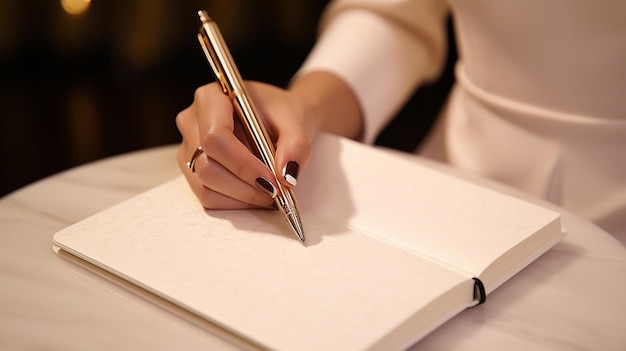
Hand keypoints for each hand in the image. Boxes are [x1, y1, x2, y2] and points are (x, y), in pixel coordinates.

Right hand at [176, 81, 318, 209]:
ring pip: (205, 185)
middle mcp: (192, 121)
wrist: (279, 118)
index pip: (215, 137)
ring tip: (270, 194)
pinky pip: (207, 195)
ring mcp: (188, 148)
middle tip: (276, 192)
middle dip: (244, 186)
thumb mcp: (297, 121)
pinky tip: (256, 194)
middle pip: (206, 165)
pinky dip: (235, 202)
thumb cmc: (282, 114)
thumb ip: (296, 145)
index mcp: (211, 97)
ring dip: (241, 197)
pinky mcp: (192, 170)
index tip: (271, 181)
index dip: (242, 165)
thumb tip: (286, 176)